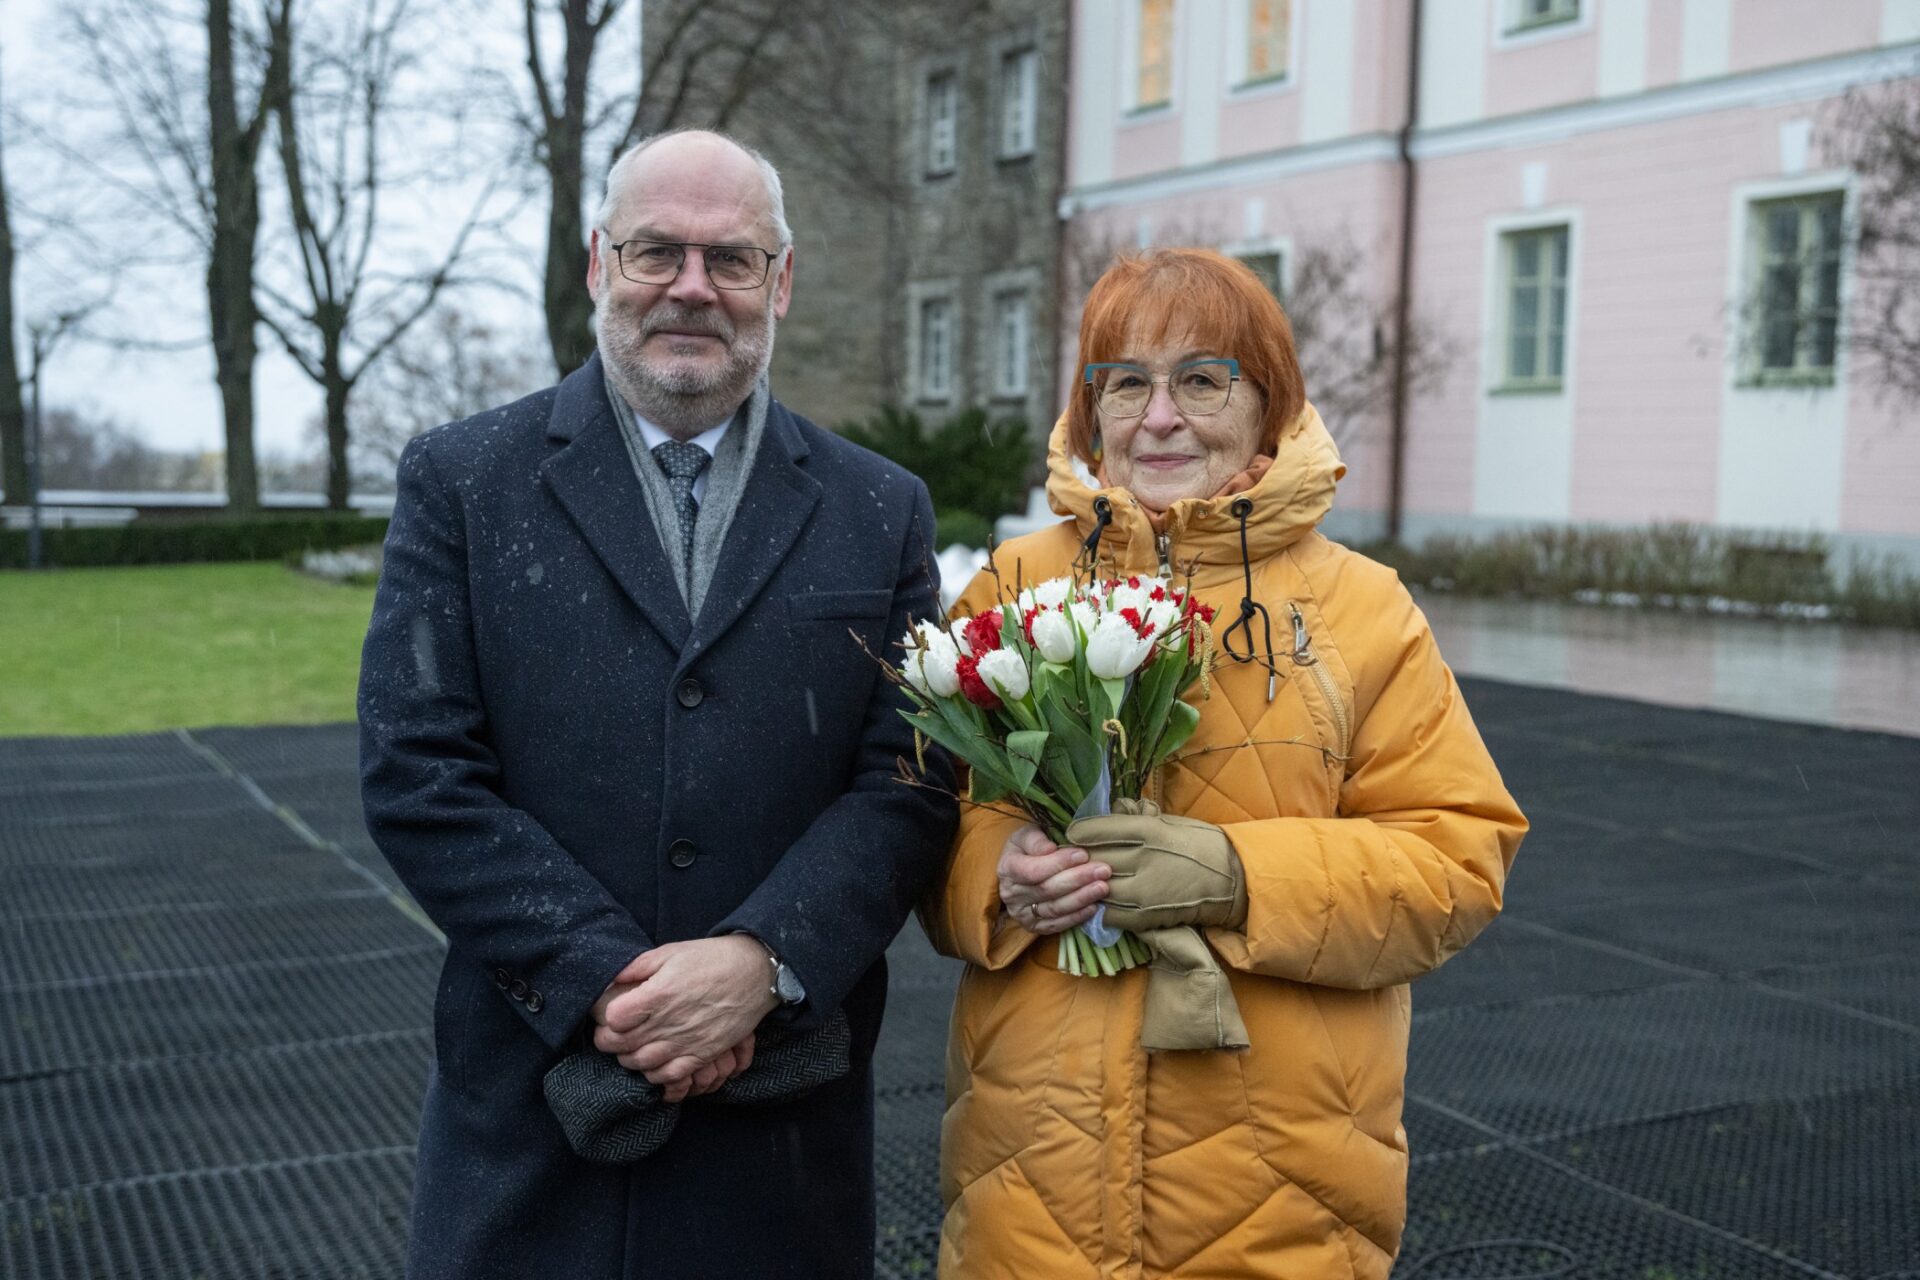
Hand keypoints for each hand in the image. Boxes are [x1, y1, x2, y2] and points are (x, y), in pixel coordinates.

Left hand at [592, 937, 777, 1100]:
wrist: (755, 972)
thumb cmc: (712, 958)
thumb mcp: (671, 951)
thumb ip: (638, 966)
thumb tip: (611, 979)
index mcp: (659, 993)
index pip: (614, 1019)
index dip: (606, 1018)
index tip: (610, 1014)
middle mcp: (671, 1021)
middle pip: (622, 1045)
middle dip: (609, 1042)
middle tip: (612, 1033)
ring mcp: (688, 1041)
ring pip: (642, 1063)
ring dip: (629, 1058)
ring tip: (630, 1047)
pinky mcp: (703, 1053)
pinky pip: (671, 1075)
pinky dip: (655, 1075)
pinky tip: (653, 1064)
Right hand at [997, 823, 1108, 934]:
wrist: (1019, 871)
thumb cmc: (1027, 849)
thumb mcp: (1026, 835)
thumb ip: (1036, 839)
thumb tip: (1050, 849)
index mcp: (1008, 868)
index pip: (1033, 870)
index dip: (1059, 863)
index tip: (1083, 854)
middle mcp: (1012, 894)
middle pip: (1047, 890)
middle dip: (1078, 880)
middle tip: (1103, 871)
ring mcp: (1022, 913)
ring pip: (1054, 909)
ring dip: (1081, 899)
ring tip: (1103, 887)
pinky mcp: (1034, 927)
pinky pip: (1056, 925)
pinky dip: (1076, 917)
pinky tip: (1094, 907)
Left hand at [1065, 801, 1246, 931]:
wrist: (1231, 878)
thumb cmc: (1197, 843)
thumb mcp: (1167, 821)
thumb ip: (1133, 819)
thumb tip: (1104, 813)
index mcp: (1150, 830)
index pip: (1097, 830)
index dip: (1079, 832)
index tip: (1073, 834)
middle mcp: (1144, 859)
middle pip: (1093, 860)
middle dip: (1081, 859)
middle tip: (1074, 858)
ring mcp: (1144, 891)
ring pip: (1098, 888)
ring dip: (1090, 885)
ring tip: (1087, 880)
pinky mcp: (1147, 916)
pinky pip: (1110, 914)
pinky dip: (1103, 907)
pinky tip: (1105, 899)